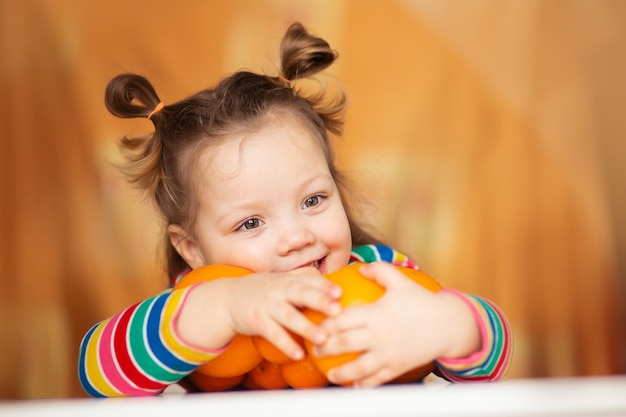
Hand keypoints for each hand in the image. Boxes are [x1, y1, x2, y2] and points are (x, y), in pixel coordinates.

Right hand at [177, 267, 341, 360]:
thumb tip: (334, 280)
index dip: (324, 286)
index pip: (309, 280)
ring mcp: (267, 306)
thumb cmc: (264, 290)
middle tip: (338, 310)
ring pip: (289, 316)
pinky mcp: (257, 322)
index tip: (340, 292)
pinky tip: (298, 355)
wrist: (229, 298)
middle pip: (301, 294)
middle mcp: (279, 290)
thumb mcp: (282, 279)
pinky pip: (273, 334)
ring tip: (323, 338)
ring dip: (306, 327)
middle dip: (319, 301)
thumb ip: (305, 279)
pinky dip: (286, 344)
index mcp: (288, 280)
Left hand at [313, 262, 480, 386]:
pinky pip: (377, 380)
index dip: (324, 324)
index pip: (342, 320)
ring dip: (340, 373)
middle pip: (344, 345)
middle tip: (314, 349)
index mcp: (376, 313)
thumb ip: (379, 271)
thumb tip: (360, 268)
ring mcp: (388, 354)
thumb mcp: (400, 281)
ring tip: (329, 374)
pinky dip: (363, 384)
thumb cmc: (422, 301)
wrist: (448, 325)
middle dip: (324, 349)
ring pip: (358, 368)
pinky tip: (354, 385)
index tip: (314, 325)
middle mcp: (379, 336)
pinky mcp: (397, 367)